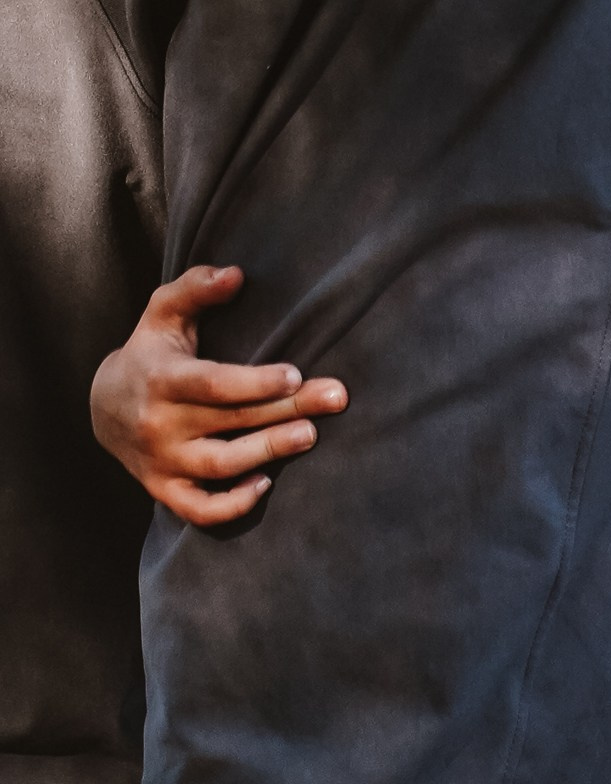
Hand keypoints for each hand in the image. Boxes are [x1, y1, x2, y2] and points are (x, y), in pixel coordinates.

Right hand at [90, 266, 347, 526]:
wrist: (103, 407)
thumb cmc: (150, 349)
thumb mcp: (163, 310)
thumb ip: (196, 286)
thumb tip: (236, 274)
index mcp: (162, 379)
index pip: (213, 384)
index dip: (254, 383)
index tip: (295, 374)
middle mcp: (160, 424)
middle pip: (229, 421)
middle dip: (286, 411)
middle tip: (335, 398)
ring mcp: (161, 462)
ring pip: (219, 466)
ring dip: (267, 452)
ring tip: (310, 434)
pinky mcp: (163, 489)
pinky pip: (197, 509)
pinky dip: (231, 506)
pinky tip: (265, 484)